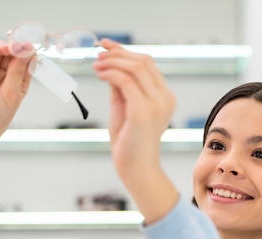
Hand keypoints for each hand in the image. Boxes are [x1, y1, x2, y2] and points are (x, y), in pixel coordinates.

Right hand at [0, 42, 32, 193]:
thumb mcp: (12, 93)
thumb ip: (18, 72)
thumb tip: (26, 52)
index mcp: (16, 82)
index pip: (24, 62)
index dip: (28, 53)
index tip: (33, 46)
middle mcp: (2, 76)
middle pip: (10, 55)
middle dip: (17, 47)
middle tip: (22, 43)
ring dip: (4, 47)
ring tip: (12, 46)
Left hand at [93, 39, 178, 223]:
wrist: (136, 169)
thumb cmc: (130, 142)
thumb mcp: (125, 107)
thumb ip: (121, 87)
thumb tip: (110, 65)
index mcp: (165, 97)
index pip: (148, 64)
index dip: (125, 51)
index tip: (106, 46)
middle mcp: (165, 99)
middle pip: (143, 62)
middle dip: (118, 54)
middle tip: (98, 54)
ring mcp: (157, 105)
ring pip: (135, 68)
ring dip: (112, 62)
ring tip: (96, 65)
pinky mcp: (144, 112)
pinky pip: (126, 82)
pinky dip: (111, 74)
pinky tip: (100, 75)